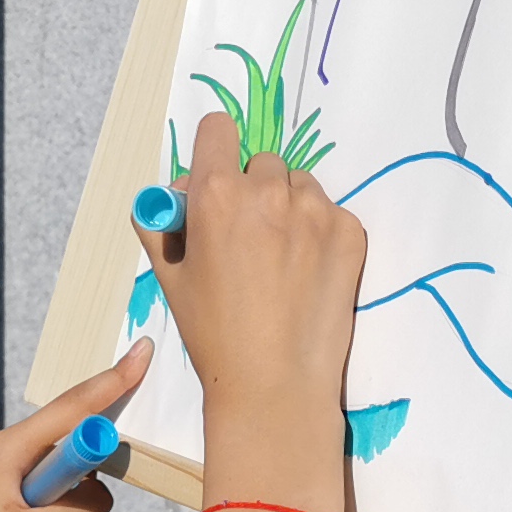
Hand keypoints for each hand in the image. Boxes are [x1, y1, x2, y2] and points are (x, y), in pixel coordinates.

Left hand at [0, 343, 152, 511]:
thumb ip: (86, 503)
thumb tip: (96, 490)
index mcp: (2, 450)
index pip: (71, 409)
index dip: (112, 383)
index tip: (142, 352)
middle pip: (61, 435)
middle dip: (88, 462)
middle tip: (76, 509)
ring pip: (49, 466)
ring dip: (64, 495)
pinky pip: (33, 484)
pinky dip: (49, 504)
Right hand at [145, 110, 363, 488]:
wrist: (274, 382)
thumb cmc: (213, 333)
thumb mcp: (169, 276)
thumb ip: (162, 223)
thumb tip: (175, 196)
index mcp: (215, 194)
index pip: (217, 129)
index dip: (214, 151)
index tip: (218, 179)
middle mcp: (267, 190)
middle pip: (261, 161)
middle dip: (253, 190)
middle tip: (249, 239)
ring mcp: (315, 209)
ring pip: (299, 185)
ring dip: (289, 208)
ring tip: (281, 260)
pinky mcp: (350, 231)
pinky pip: (330, 212)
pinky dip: (319, 233)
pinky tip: (307, 273)